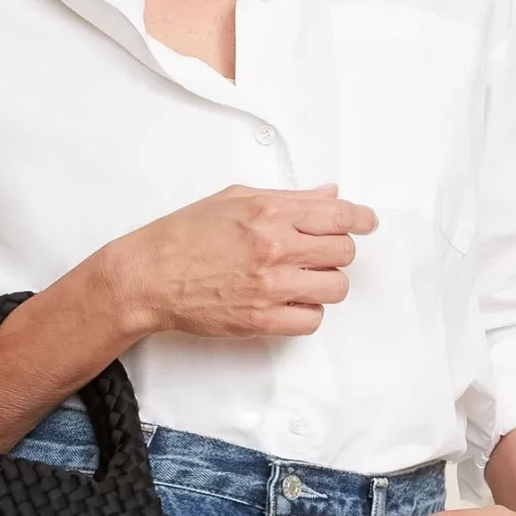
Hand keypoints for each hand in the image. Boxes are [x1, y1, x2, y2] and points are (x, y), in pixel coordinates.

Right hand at [102, 182, 377, 338]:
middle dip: (336, 251)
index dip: (361, 219)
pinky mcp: (262, 319)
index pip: (339, 214)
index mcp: (270, 211)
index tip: (367, 223)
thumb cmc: (184, 236)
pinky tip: (290, 302)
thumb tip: (329, 195)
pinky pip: (312, 320)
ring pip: (335, 287)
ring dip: (325, 283)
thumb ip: (288, 198)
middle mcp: (275, 247)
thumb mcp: (235, 198)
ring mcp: (271, 286)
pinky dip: (307, 312)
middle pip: (343, 252)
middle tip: (319, 253)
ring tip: (302, 279)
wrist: (149, 276)